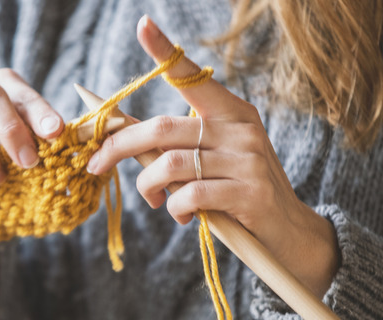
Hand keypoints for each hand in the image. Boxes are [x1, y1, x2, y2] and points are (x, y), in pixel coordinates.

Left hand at [87, 16, 338, 297]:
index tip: (142, 24)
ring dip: (147, 186)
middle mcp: (240, 128)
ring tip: (153, 199)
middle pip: (163, 127)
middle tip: (95, 165)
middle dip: (119, 146)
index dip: (165, 51)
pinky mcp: (250, 192)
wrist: (288, 231)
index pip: (193, 76)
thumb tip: (122, 137)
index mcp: (231, 111)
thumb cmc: (238, 192)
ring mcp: (248, 159)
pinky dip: (174, 208)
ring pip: (171, 164)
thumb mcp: (211, 160)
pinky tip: (180, 215)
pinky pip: (191, 195)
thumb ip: (175, 146)